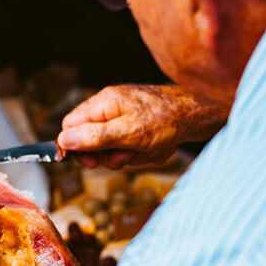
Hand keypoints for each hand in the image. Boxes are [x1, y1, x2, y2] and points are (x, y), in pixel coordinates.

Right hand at [57, 84, 229, 168]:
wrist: (200, 115)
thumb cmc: (166, 120)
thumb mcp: (127, 133)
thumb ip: (94, 138)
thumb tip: (64, 141)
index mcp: (102, 103)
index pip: (70, 126)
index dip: (74, 147)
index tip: (89, 162)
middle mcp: (111, 108)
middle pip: (91, 141)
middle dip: (109, 154)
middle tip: (125, 156)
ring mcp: (126, 117)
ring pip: (114, 148)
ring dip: (131, 155)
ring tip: (149, 148)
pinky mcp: (139, 127)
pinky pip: (131, 147)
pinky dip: (144, 152)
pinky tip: (158, 146)